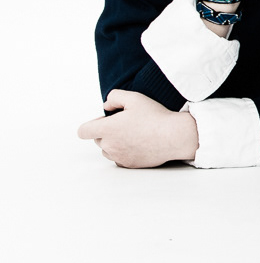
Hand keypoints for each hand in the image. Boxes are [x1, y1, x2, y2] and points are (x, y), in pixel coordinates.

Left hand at [77, 90, 198, 167]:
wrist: (174, 136)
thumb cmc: (156, 116)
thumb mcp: (135, 98)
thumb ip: (114, 97)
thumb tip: (106, 106)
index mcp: (107, 129)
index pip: (83, 131)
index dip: (91, 125)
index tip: (106, 121)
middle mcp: (109, 145)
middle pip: (97, 140)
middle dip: (107, 132)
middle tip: (126, 124)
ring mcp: (118, 157)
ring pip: (107, 151)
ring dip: (114, 143)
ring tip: (133, 134)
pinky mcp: (129, 164)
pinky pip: (119, 159)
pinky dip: (124, 152)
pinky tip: (139, 144)